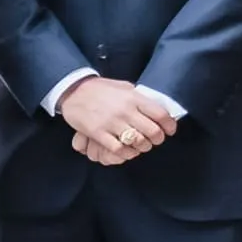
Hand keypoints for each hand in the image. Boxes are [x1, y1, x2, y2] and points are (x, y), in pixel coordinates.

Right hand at [50, 72, 177, 166]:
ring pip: (138, 142)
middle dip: (157, 139)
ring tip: (141, 145)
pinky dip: (127, 154)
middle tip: (155, 140)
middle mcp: (125, 110)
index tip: (169, 130)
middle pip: (153, 132)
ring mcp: (112, 123)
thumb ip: (139, 97)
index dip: (169, 125)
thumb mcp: (123, 87)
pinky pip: (119, 150)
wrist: (72, 90)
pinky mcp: (99, 133)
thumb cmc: (99, 88)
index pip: (160, 114)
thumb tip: (155, 107)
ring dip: (143, 147)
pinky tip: (128, 151)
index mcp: (133, 97)